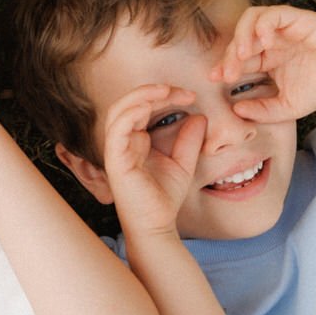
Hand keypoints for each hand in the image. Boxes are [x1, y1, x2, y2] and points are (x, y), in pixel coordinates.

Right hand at [100, 84, 205, 236]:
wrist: (158, 225)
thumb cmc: (164, 198)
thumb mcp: (183, 162)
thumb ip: (189, 140)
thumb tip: (199, 116)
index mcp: (135, 140)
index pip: (142, 107)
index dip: (163, 95)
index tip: (188, 95)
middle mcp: (122, 142)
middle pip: (128, 103)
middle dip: (152, 91)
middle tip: (178, 89)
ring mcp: (117, 151)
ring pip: (118, 111)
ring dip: (140, 96)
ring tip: (164, 91)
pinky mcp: (115, 161)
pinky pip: (117, 130)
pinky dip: (130, 114)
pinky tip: (148, 107)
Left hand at [211, 5, 315, 121]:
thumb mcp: (286, 107)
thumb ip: (260, 111)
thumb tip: (235, 110)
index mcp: (267, 57)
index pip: (238, 56)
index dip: (224, 65)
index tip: (215, 79)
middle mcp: (273, 40)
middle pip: (240, 37)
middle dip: (229, 55)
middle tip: (228, 73)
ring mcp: (285, 28)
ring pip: (252, 18)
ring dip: (241, 35)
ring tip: (242, 56)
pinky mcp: (300, 19)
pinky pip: (274, 13)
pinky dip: (263, 25)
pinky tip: (263, 43)